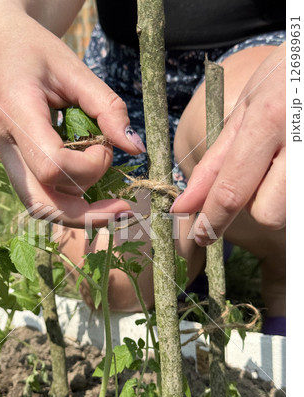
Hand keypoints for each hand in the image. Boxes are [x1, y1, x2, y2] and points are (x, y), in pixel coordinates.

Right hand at [0, 0, 144, 227]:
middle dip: (88, 213)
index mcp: (15, 113)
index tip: (105, 147)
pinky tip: (90, 186)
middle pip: (43, 204)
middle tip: (124, 209)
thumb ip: (107, 107)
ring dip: (80, 208)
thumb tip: (136, 148)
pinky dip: (68, 198)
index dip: (89, 166)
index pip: (52, 166)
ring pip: (40, 206)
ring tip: (111, 197)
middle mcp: (4, 145)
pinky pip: (40, 194)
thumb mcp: (74, 68)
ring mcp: (4, 158)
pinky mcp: (11, 164)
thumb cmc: (34, 49)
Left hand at [171, 43, 285, 244]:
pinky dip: (289, 188)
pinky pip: (299, 199)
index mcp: (268, 120)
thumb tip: (183, 205)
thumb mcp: (244, 112)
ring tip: (278, 162)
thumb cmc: (283, 80)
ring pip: (287, 211)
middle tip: (258, 173)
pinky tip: (289, 162)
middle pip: (267, 213)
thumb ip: (214, 162)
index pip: (232, 190)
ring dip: (275, 197)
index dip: (212, 220)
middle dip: (254, 204)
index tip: (200, 236)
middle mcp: (299, 140)